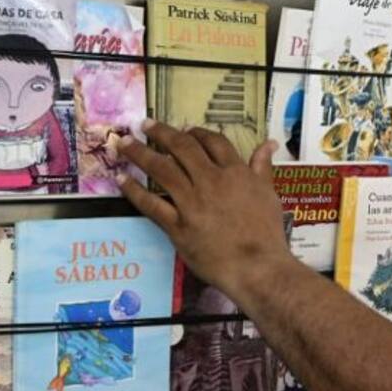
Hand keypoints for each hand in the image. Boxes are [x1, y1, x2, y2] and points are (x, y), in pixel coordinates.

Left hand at [115, 120, 290, 296]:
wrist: (257, 266)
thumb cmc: (267, 232)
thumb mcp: (269, 194)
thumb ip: (262, 167)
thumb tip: (268, 144)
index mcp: (235, 172)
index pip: (212, 142)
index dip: (196, 132)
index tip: (184, 129)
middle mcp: (210, 181)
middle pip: (182, 148)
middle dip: (160, 133)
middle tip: (144, 124)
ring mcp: (191, 203)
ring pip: (162, 170)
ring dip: (140, 153)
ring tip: (124, 143)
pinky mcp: (177, 226)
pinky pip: (151, 204)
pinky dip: (134, 190)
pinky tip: (122, 180)